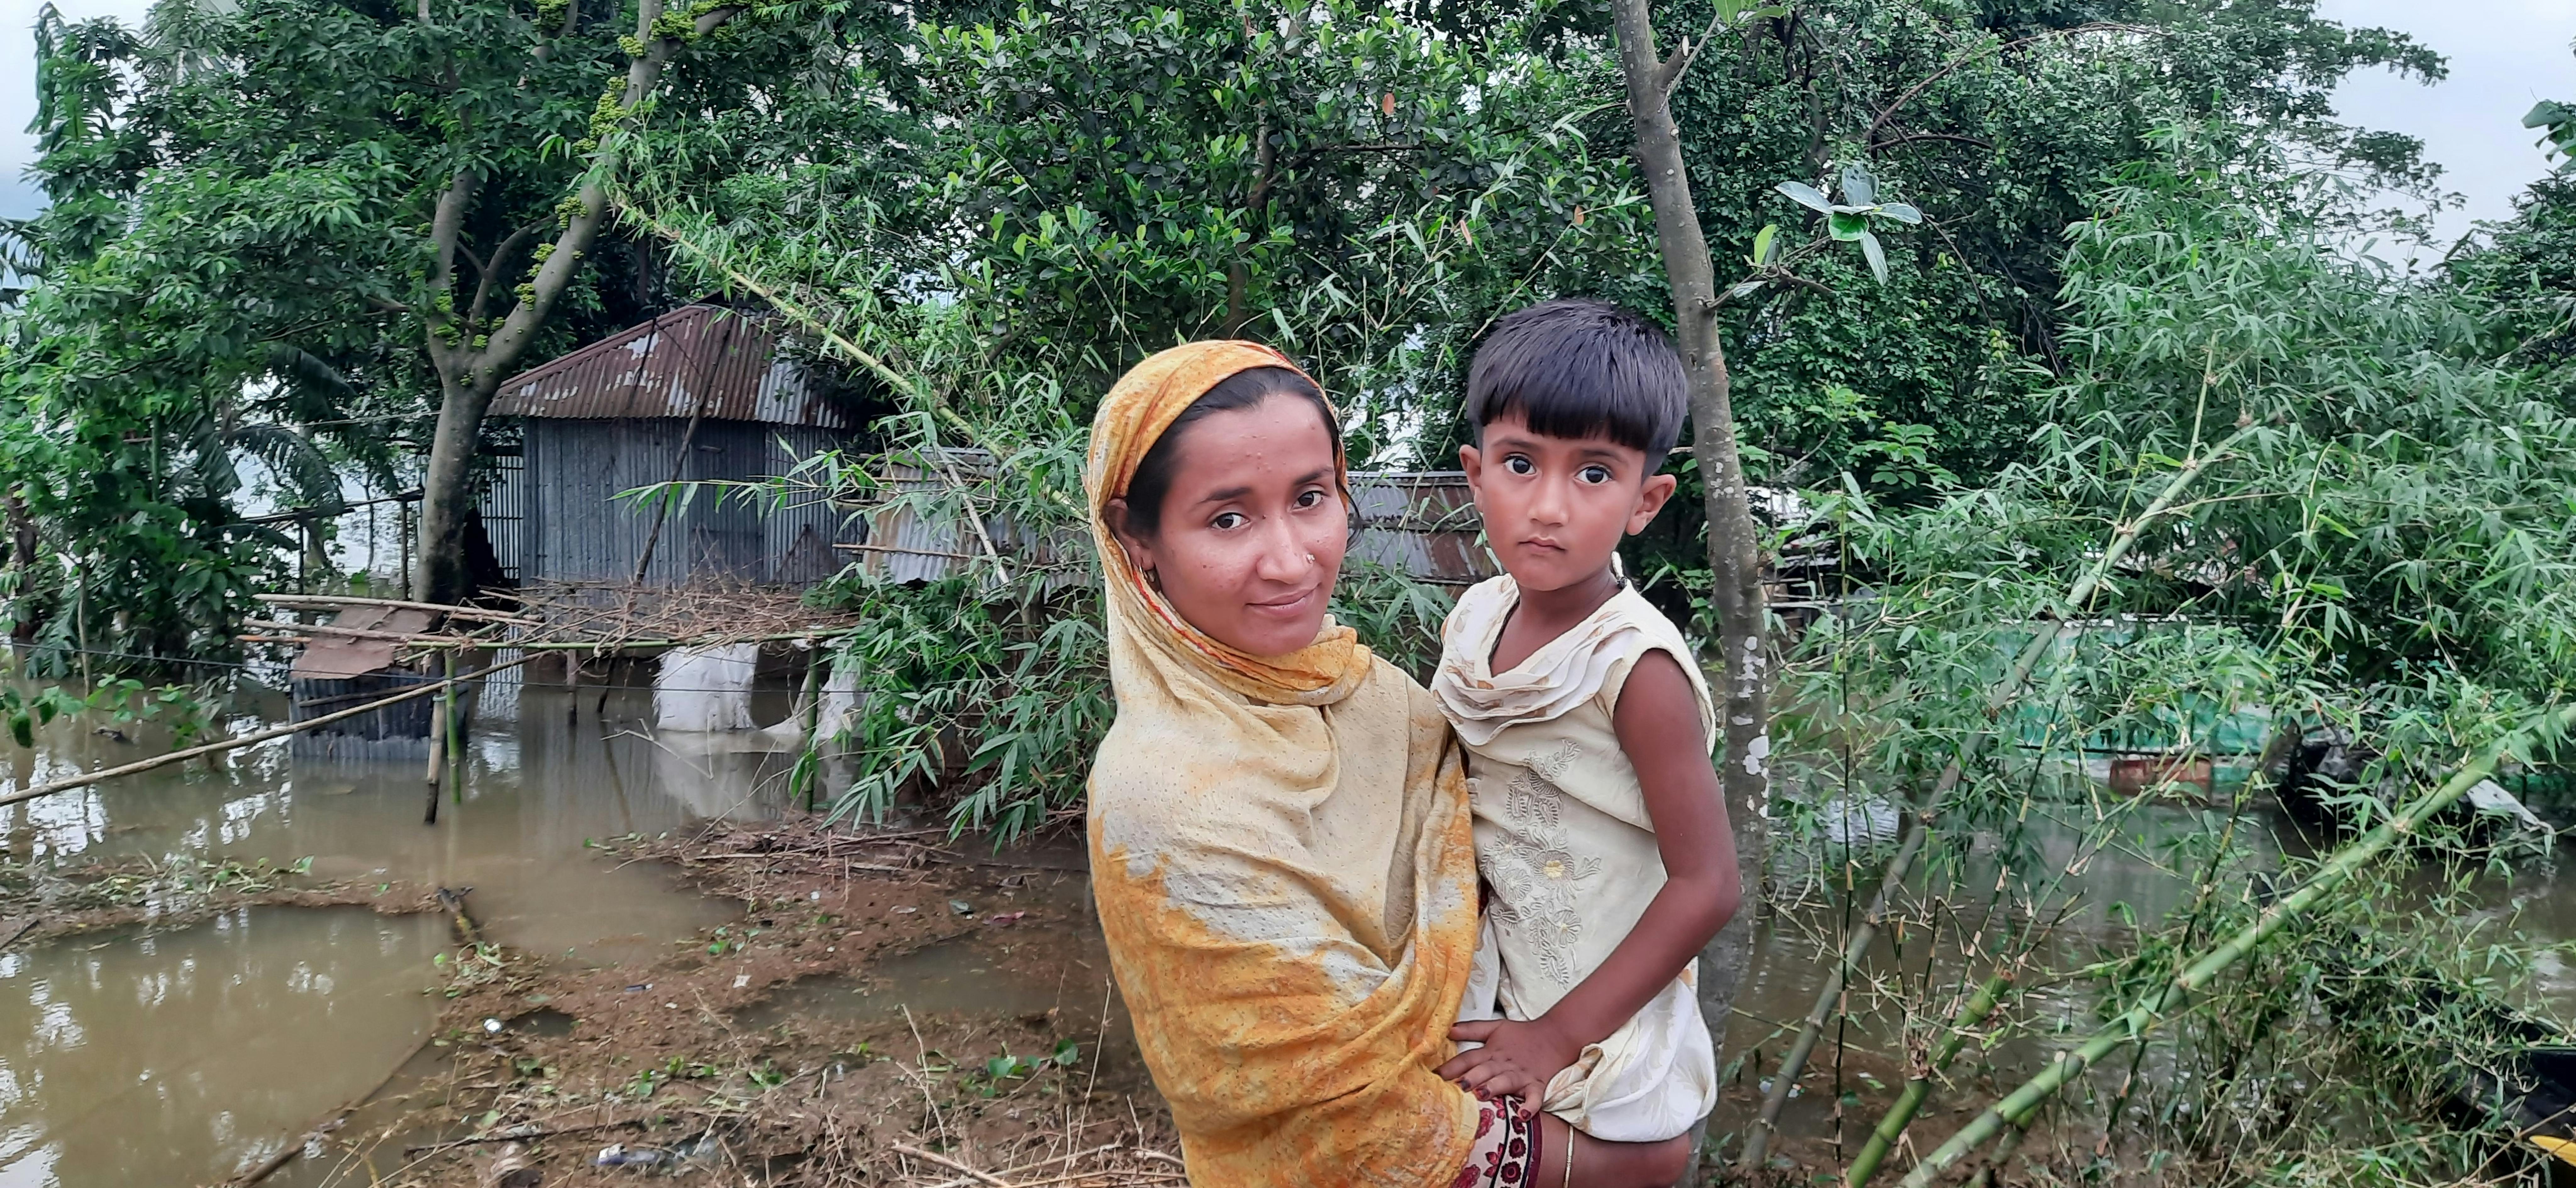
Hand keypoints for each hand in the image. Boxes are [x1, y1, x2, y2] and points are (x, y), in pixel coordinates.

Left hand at [1437, 1017, 1581, 1104]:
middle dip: (1470, 1077)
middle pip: (1484, 1069)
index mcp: (1491, 1051)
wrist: (1556, 1035)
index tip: (1434, 1076)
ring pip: (1505, 1081)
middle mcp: (1504, 1063)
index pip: (1468, 1058)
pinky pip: (1534, 1097)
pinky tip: (1523, 1115)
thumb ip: (1471, 1029)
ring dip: (1494, 1087)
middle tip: (1455, 1086)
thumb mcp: (1495, 1027)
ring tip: (1482, 1095)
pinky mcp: (1537, 1084)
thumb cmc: (1522, 1035)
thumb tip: (1446, 1029)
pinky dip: (1530, 1106)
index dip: (1451, 1066)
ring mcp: (1521, 1075)